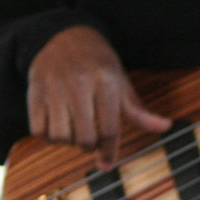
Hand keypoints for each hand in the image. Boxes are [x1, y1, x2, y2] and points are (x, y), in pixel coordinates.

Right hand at [26, 25, 171, 167]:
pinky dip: (47, 137)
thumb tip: (164, 127)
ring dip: (67, 142)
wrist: (63, 36)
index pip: (109, 129)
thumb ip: (138, 110)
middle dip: (88, 146)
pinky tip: (55, 127)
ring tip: (72, 132)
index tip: (106, 164)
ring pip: (60, 136)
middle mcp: (79, 84)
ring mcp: (54, 88)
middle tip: (89, 139)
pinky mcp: (35, 92)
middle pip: (84, 137)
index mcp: (105, 81)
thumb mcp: (120, 82)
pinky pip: (38, 130)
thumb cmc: (97, 64)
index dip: (109, 151)